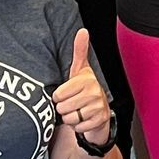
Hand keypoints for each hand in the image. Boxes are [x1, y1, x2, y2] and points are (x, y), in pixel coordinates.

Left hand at [52, 30, 113, 145]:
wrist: (100, 112)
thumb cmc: (86, 90)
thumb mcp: (80, 70)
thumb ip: (80, 50)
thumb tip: (82, 31)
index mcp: (86, 80)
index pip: (58, 95)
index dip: (59, 97)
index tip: (66, 94)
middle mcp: (94, 92)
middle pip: (62, 107)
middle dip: (64, 109)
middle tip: (72, 104)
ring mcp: (97, 107)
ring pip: (69, 118)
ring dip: (71, 118)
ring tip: (78, 111)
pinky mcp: (99, 121)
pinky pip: (78, 128)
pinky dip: (78, 127)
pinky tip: (83, 119)